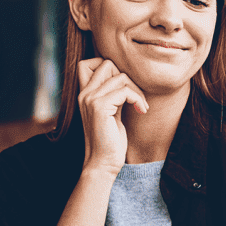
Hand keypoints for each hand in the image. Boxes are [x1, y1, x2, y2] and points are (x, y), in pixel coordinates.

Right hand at [77, 58, 148, 174]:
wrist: (103, 163)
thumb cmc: (110, 141)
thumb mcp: (111, 112)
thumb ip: (113, 95)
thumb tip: (126, 78)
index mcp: (84, 94)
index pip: (88, 62)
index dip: (110, 68)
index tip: (124, 87)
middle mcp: (84, 94)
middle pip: (107, 63)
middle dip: (127, 77)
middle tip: (136, 97)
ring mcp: (90, 99)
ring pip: (120, 76)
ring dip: (137, 90)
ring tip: (141, 106)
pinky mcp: (99, 107)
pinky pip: (125, 90)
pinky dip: (138, 98)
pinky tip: (141, 110)